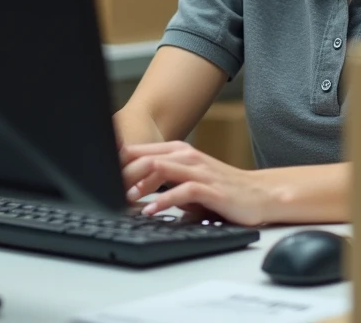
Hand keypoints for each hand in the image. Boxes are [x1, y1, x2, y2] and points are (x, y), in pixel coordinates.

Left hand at [119, 141, 277, 226]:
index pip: (142, 150)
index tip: (100, 175)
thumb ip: (164, 183)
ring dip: (140, 184)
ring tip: (124, 198)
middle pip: (147, 157)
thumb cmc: (222, 190)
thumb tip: (131, 194)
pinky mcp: (211, 188)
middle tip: (107, 189)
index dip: (119, 161)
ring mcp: (200, 171)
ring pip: (162, 168)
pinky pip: (183, 190)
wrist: (259, 195)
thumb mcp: (188, 183)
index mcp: (181, 152)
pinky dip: (164, 200)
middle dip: (124, 173)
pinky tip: (152, 210)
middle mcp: (189, 157)